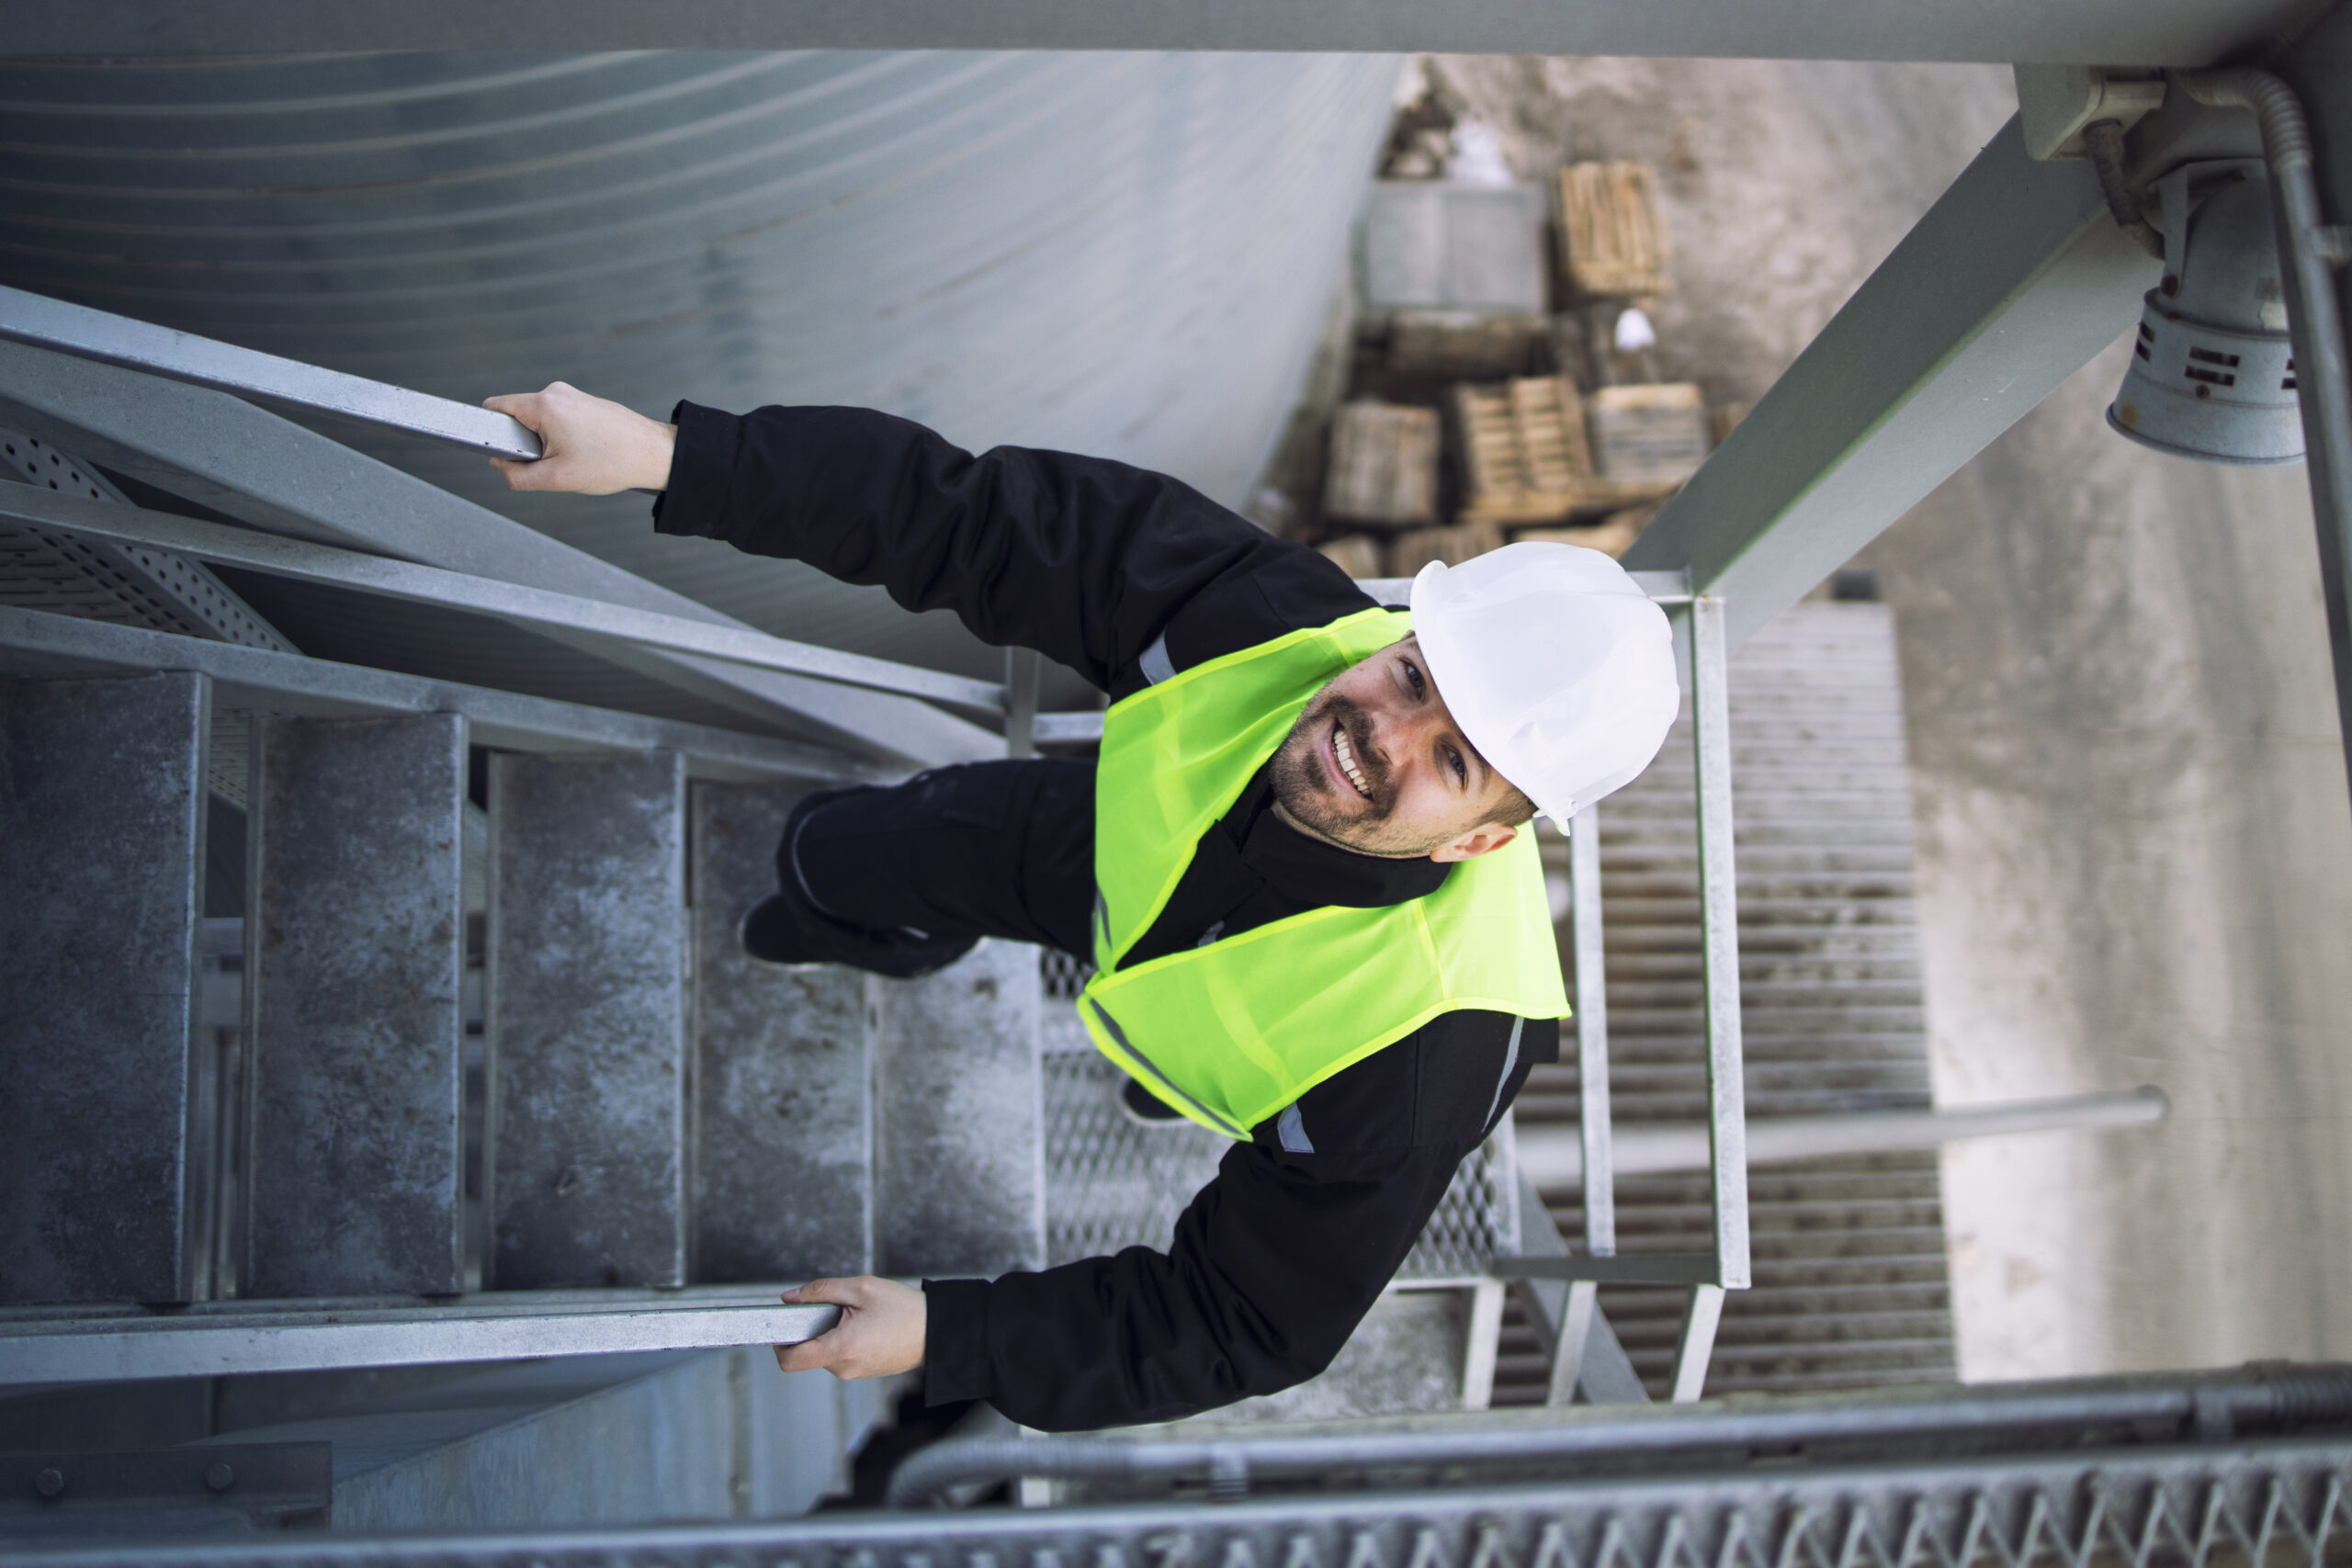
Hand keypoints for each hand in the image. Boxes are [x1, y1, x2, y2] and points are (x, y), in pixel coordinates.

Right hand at [484, 382, 676, 494]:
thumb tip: (498, 466)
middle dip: (524, 443)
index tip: (500, 451)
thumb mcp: (557, 478)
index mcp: (544, 404)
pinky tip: (583, 453)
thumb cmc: (614, 462)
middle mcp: (556, 392)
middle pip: (517, 416)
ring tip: (572, 459)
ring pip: (538, 421)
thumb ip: (517, 475)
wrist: (655, 454)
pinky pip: (557, 420)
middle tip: (550, 463)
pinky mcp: (584, 402)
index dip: (490, 431)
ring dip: (545, 443)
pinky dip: (562, 439)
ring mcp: (572, 395)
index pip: (495, 407)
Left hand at [773, 1276, 926, 1379]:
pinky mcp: (863, 1371)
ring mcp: (854, 1373)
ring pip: (824, 1353)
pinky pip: (841, 1356)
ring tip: (857, 1315)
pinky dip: (842, 1340)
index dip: (779, 1343)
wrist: (939, 1331)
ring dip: (829, 1333)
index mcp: (841, 1349)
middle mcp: (845, 1368)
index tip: (783, 1325)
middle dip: (811, 1329)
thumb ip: (820, 1291)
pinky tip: (865, 1325)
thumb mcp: (861, 1288)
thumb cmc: (905, 1309)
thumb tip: (791, 1298)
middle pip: (807, 1353)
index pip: (791, 1360)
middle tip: (835, 1307)